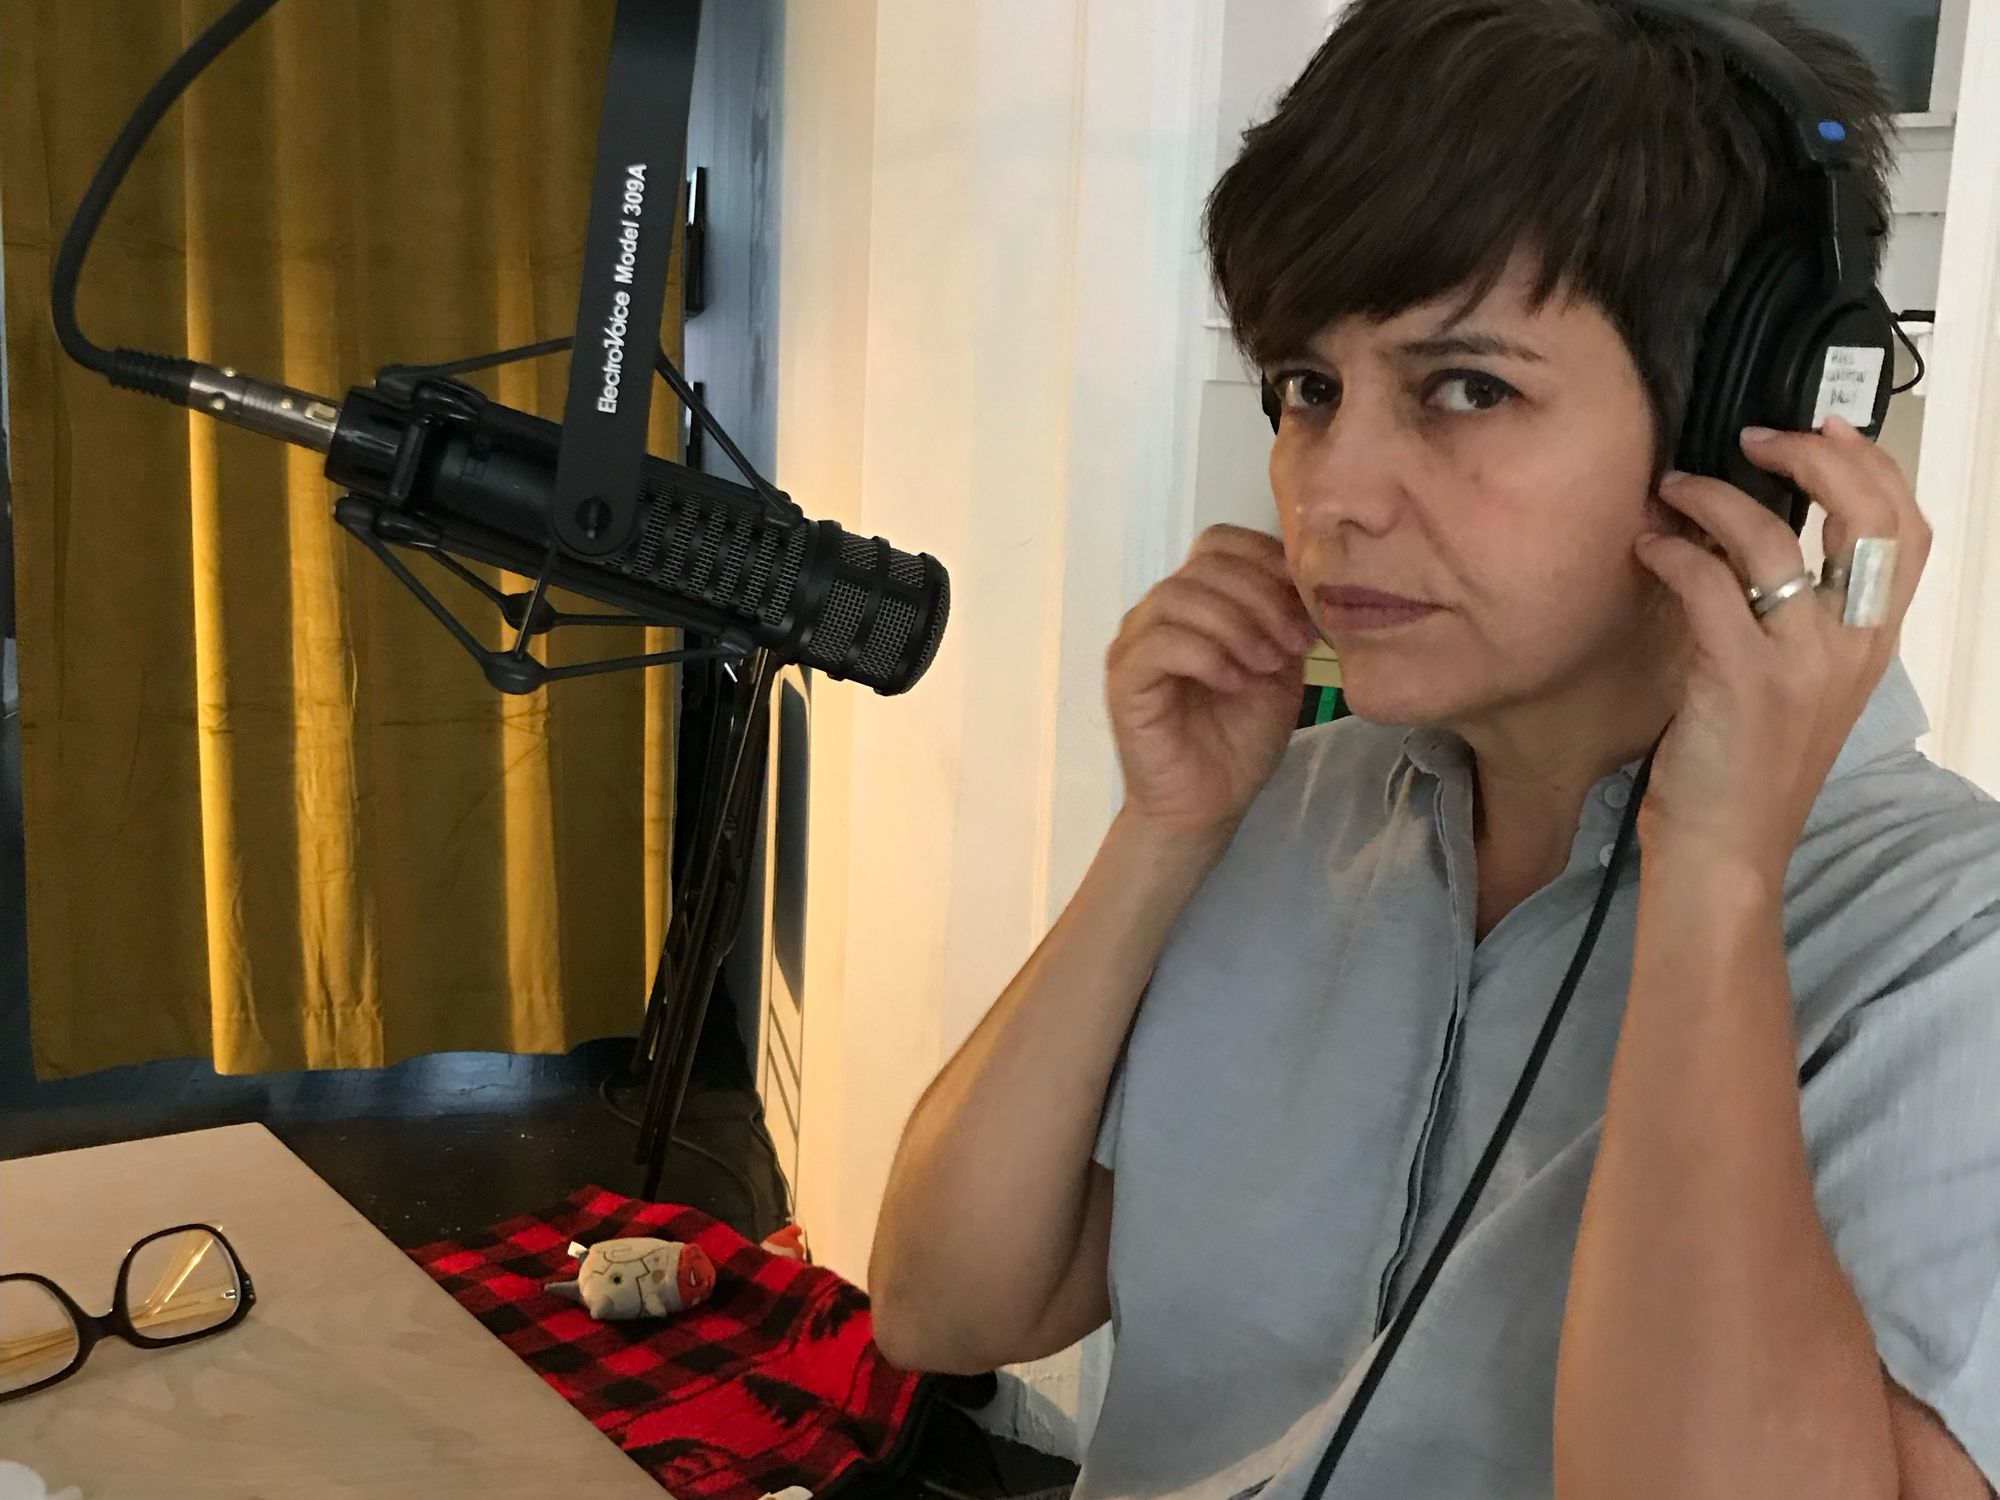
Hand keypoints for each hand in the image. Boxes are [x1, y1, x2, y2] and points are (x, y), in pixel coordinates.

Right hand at [1107, 524, 1320, 841]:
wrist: (1208, 804)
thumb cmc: (1239, 739)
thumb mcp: (1280, 668)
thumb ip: (1284, 620)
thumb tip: (1307, 582)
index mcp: (1196, 602)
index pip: (1219, 542)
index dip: (1264, 558)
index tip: (1304, 600)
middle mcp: (1158, 613)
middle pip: (1205, 564)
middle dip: (1261, 597)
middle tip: (1295, 643)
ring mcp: (1136, 644)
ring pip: (1180, 597)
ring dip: (1236, 625)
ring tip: (1266, 664)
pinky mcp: (1125, 680)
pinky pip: (1160, 643)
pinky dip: (1205, 655)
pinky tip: (1232, 682)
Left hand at [1632, 415, 1931, 878]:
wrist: (1727, 854)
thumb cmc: (1746, 770)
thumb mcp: (1795, 686)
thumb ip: (1794, 619)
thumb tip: (1750, 536)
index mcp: (1873, 645)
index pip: (1908, 531)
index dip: (1872, 466)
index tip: (1825, 428)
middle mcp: (1854, 647)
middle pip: (1867, 517)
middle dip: (1814, 457)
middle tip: (1754, 438)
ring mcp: (1802, 663)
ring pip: (1774, 540)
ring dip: (1715, 499)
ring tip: (1673, 490)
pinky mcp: (1743, 680)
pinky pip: (1710, 585)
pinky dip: (1675, 551)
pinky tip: (1648, 548)